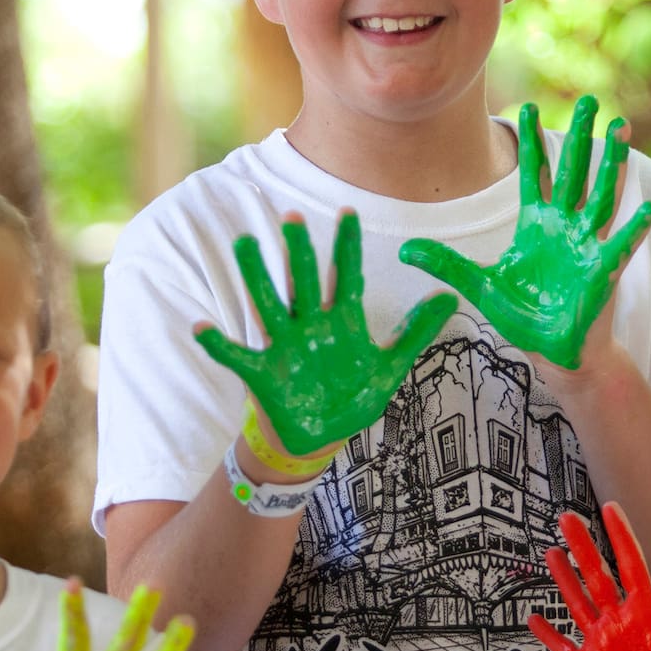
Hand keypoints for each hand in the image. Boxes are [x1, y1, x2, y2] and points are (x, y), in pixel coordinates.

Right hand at [196, 211, 455, 458]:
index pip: (346, 276)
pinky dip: (217, 344)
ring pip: (269, 305)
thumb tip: (449, 297)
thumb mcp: (390, 366)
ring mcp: (285, 347)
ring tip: (245, 244)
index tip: (348, 212)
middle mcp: (311, 326)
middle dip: (300, 251)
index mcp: (342, 321)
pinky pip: (236, 356)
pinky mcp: (263, 373)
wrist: (320, 438)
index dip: (347, 246)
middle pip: (305, 281)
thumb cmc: (352, 398)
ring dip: (257, 277)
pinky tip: (201, 327)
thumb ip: (416, 332)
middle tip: (294, 217)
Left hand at [399, 97, 650, 370]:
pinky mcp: (603, 270)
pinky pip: (621, 244)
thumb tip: (403, 250)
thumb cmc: (522, 316)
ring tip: (621, 127)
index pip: (533, 173)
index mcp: (536, 224)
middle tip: (587, 99)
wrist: (553, 350)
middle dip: (579, 136)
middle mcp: (564, 226)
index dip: (531, 141)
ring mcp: (587, 244)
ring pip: (601, 194)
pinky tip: (648, 207)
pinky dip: (636, 227)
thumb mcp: (478, 286)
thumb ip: (445, 263)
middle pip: (572, 171)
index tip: (527, 107)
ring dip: (613, 163)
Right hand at [526, 502, 650, 650]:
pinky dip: (548, 635)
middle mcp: (621, 621)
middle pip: (597, 576)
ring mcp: (602, 643)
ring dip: (564, 579)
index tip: (611, 508)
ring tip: (552, 552)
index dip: (621, 537)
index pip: (630, 565)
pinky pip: (563, 648)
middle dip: (583, 547)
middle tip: (566, 517)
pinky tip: (533, 618)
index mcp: (647, 612)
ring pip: (577, 604)